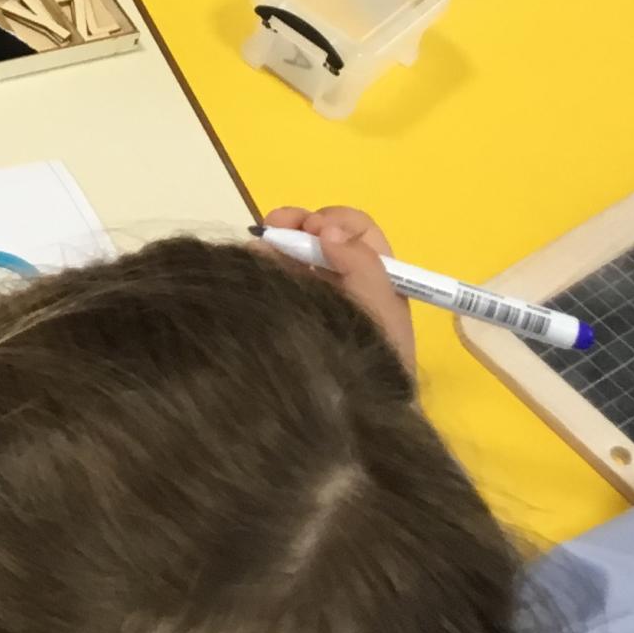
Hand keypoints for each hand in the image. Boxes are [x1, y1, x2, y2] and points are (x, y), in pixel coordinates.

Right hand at [261, 204, 416, 372]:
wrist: (353, 410)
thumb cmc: (374, 357)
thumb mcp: (381, 310)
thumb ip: (362, 265)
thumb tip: (328, 232)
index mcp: (378, 277)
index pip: (358, 231)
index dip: (334, 222)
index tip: (314, 230)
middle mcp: (347, 281)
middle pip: (322, 236)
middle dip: (299, 224)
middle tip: (275, 226)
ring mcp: (317, 295)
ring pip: (296, 253)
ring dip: (278, 241)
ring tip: (259, 246)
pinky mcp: (291, 307)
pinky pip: (277, 274)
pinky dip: (264, 261)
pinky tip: (253, 260)